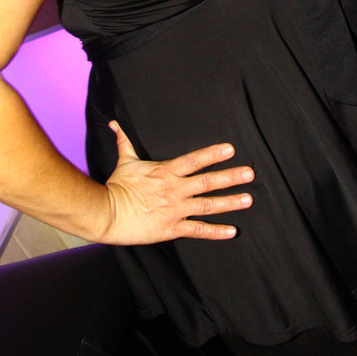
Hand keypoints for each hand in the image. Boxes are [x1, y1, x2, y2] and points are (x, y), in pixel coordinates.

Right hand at [102, 123, 253, 244]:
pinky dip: (216, 232)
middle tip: (250, 174)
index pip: (194, 160)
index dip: (212, 154)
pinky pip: (198, 230)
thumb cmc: (117, 186)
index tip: (230, 149)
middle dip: (230, 178)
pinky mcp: (172, 228)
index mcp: (166, 172)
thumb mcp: (125, 161)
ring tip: (248, 199)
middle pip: (207, 182)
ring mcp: (175, 210)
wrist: (107, 214)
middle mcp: (175, 190)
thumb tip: (116, 123)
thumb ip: (126, 142)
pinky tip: (232, 231)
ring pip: (208, 205)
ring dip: (229, 202)